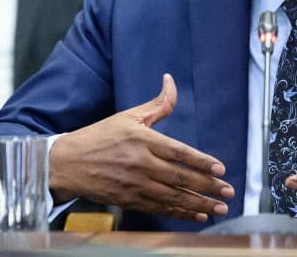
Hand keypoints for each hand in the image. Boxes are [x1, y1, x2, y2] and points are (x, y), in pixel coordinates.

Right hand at [49, 73, 234, 222]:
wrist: (67, 163)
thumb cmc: (100, 136)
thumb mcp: (129, 116)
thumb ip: (157, 104)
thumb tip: (171, 81)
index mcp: (143, 140)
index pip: (179, 152)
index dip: (201, 161)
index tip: (221, 168)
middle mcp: (141, 164)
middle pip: (180, 177)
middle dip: (208, 186)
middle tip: (228, 191)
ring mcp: (135, 185)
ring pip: (173, 197)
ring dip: (200, 204)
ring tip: (220, 207)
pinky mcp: (129, 200)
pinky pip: (160, 208)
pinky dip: (180, 214)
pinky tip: (198, 215)